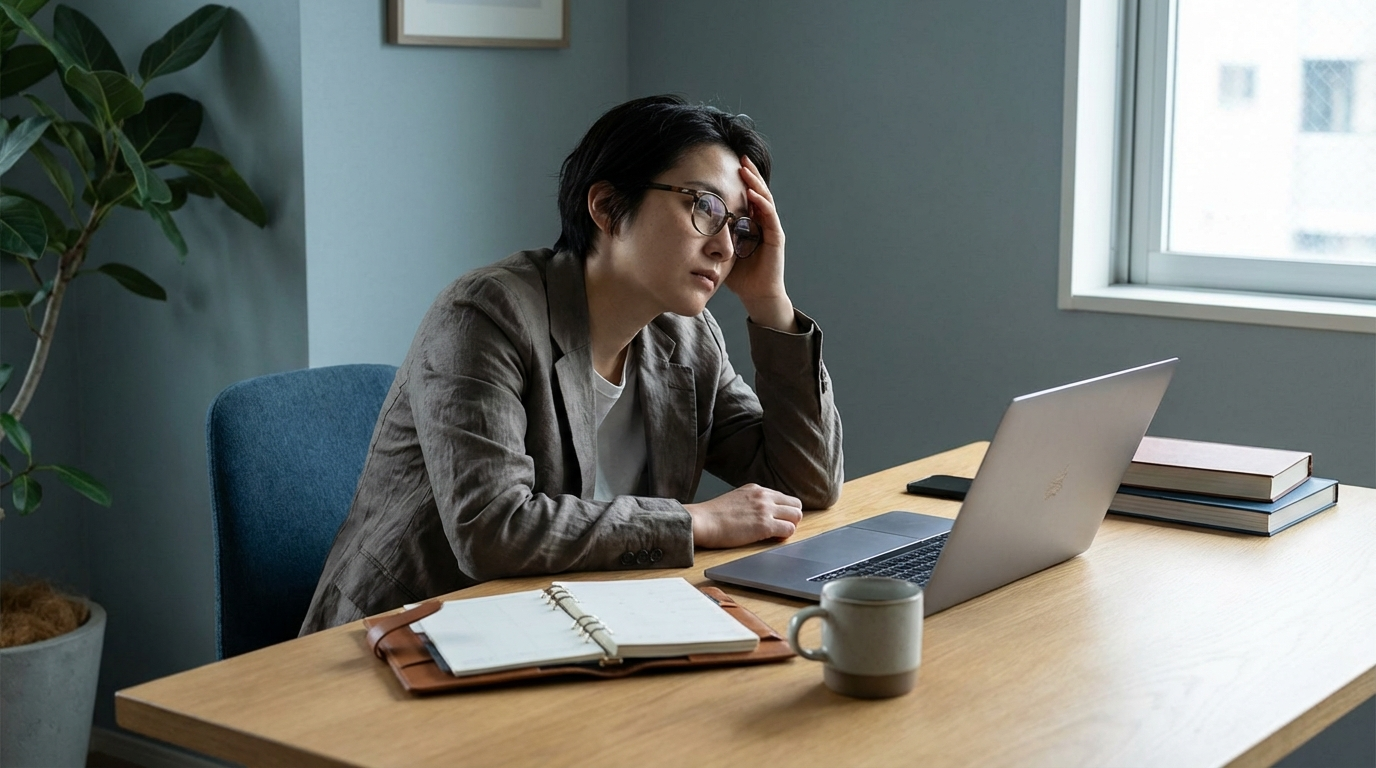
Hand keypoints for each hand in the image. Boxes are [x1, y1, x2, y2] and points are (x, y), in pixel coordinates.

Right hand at [684, 483, 803, 547]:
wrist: (702, 521)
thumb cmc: (713, 515)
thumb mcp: (736, 499)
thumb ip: (751, 502)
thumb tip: (759, 513)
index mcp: (757, 489)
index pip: (784, 497)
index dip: (783, 511)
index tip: (777, 520)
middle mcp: (764, 496)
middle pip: (796, 504)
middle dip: (791, 518)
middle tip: (780, 528)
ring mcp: (765, 510)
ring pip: (796, 516)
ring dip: (790, 526)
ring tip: (776, 534)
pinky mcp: (764, 525)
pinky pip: (789, 530)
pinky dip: (785, 536)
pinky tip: (772, 539)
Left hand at [724, 156, 795, 331]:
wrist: (757, 295)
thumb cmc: (740, 275)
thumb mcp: (722, 250)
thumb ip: (712, 236)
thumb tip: (687, 225)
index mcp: (751, 222)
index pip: (747, 195)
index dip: (740, 179)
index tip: (728, 164)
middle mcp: (763, 222)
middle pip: (757, 191)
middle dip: (749, 174)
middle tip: (740, 156)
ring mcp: (771, 228)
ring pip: (765, 199)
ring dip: (756, 183)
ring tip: (745, 169)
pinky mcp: (776, 238)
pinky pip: (770, 216)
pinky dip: (762, 204)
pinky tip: (753, 194)